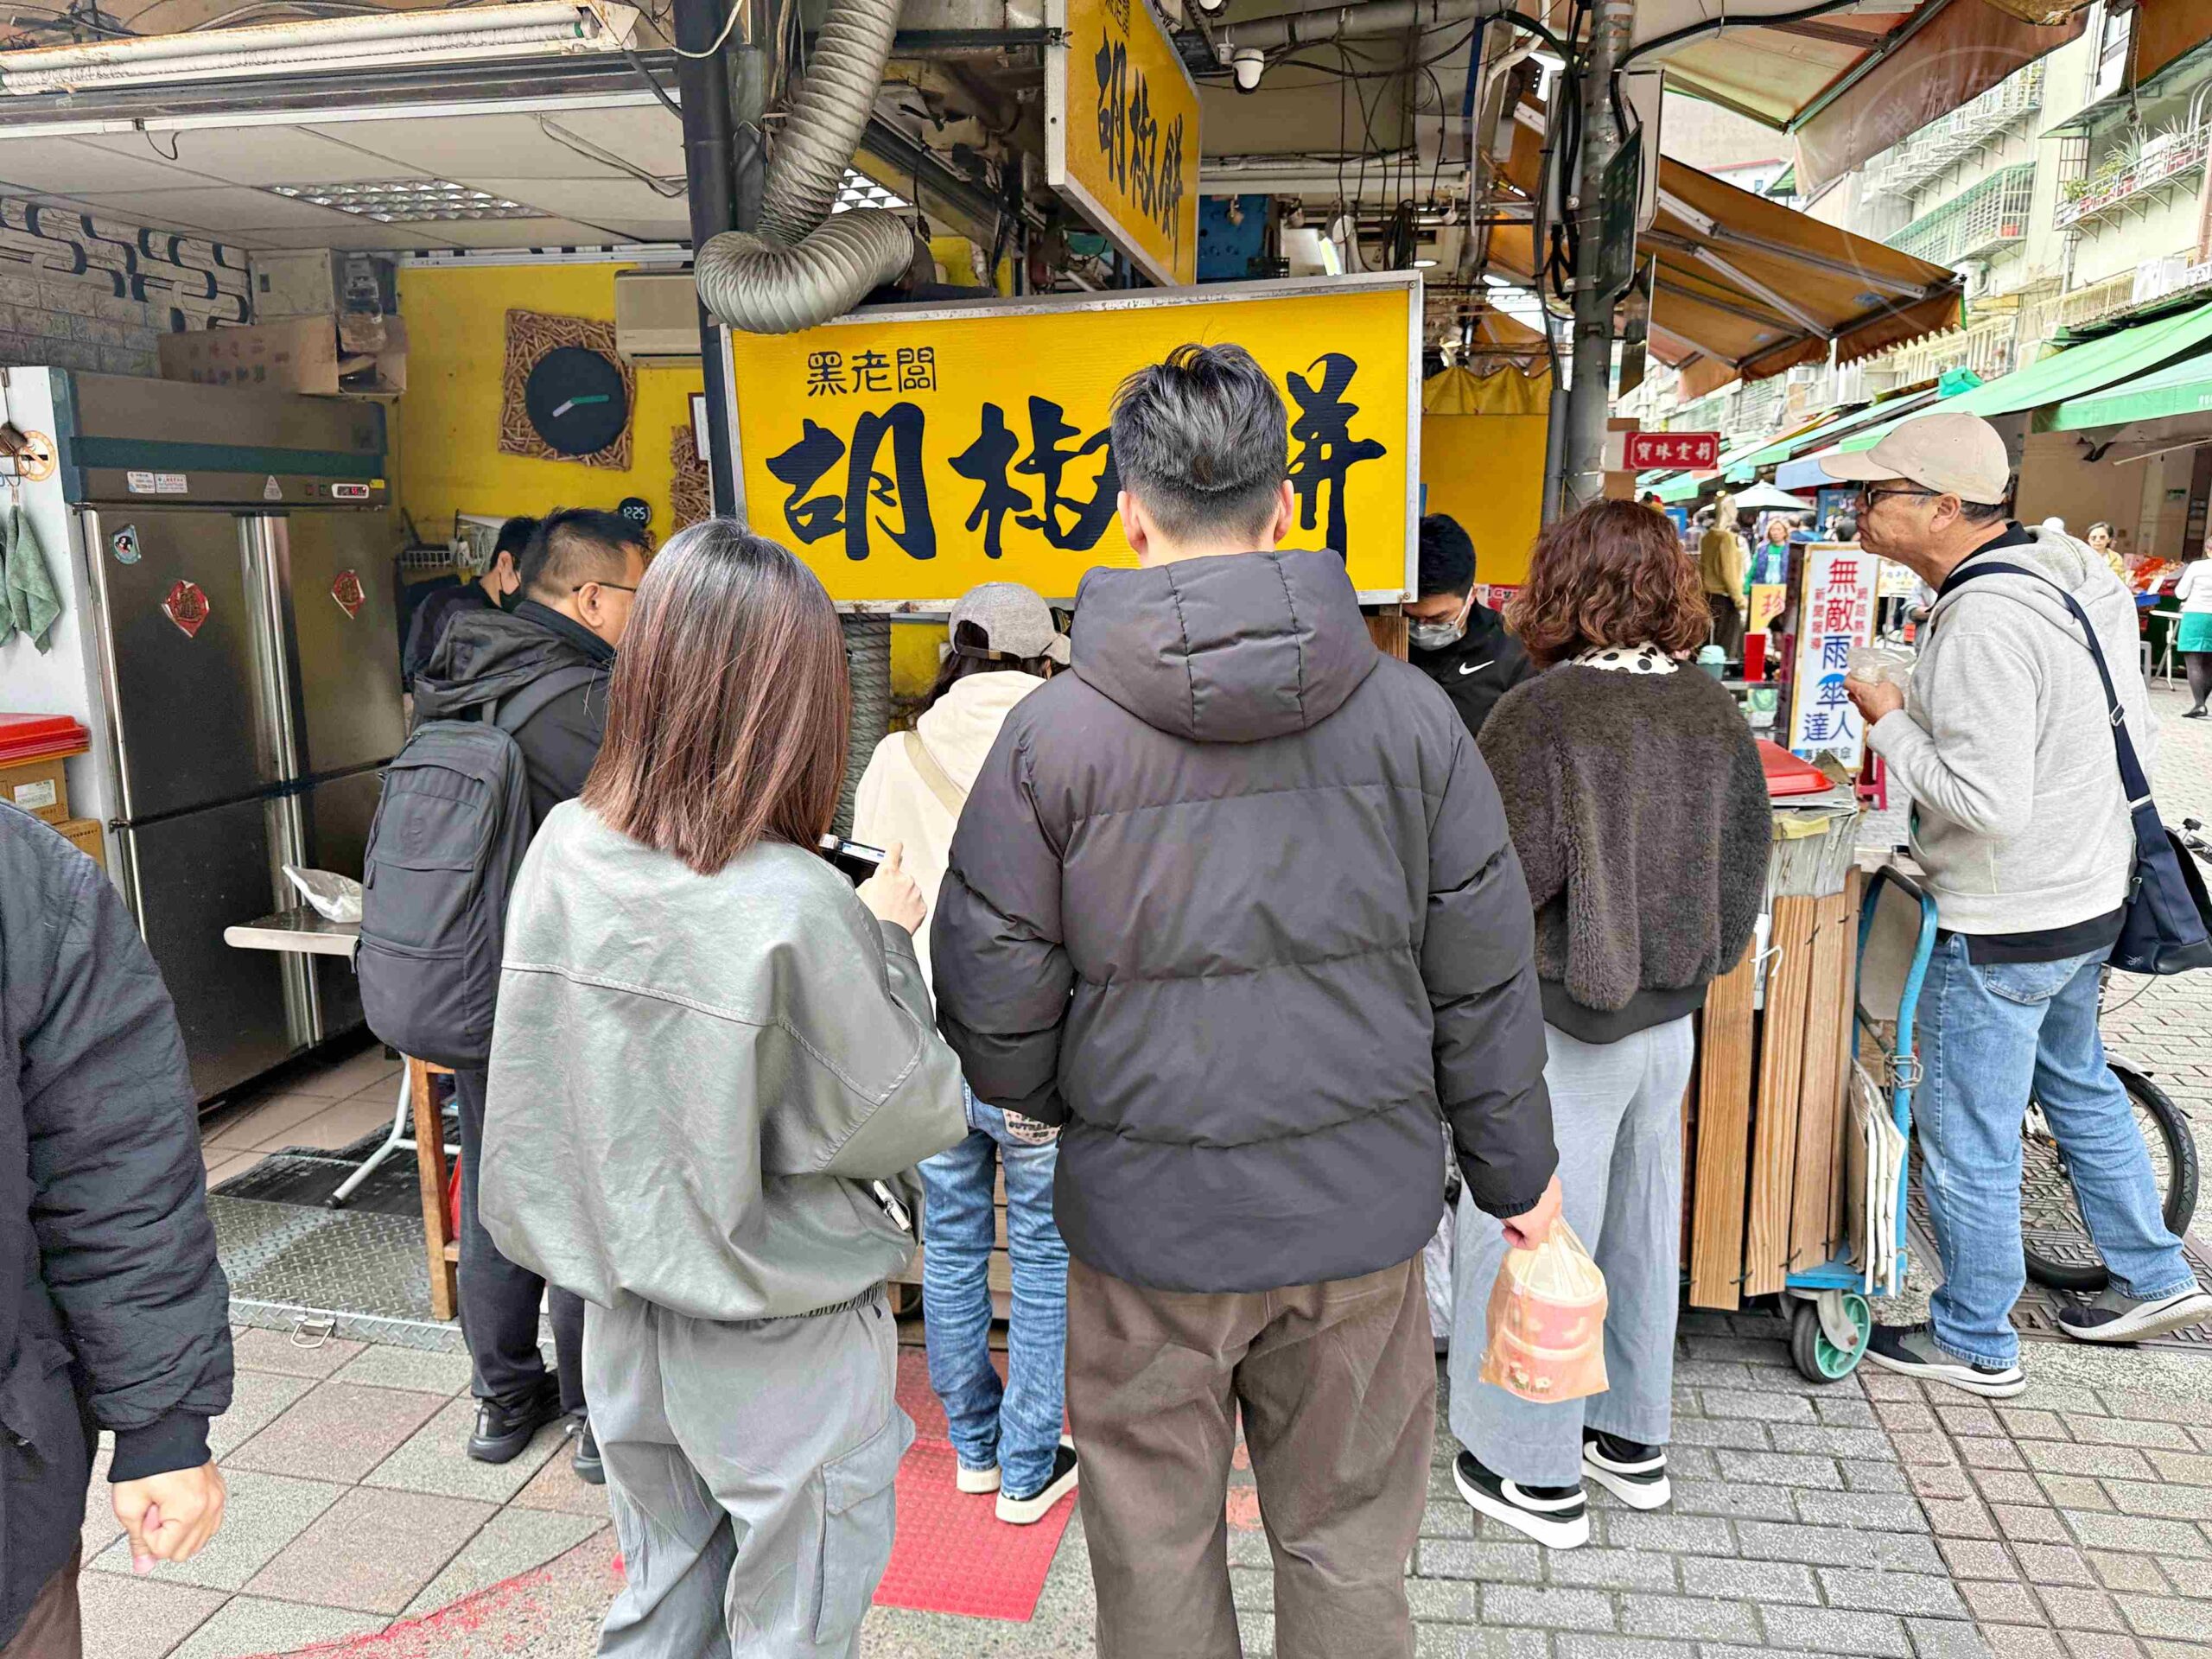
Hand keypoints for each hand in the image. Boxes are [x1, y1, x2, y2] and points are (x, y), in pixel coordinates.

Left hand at [112, 1464, 226, 1572]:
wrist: (162, 1432)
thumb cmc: (145, 1463)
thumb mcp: (129, 1505)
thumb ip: (137, 1541)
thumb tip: (144, 1566)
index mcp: (189, 1510)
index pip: (164, 1551)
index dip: (148, 1535)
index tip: (147, 1512)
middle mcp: (210, 1505)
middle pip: (184, 1551)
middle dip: (164, 1535)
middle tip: (156, 1509)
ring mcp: (218, 1498)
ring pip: (199, 1541)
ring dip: (179, 1530)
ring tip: (167, 1504)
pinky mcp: (219, 1492)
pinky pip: (210, 1524)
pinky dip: (193, 1523)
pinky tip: (179, 1506)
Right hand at [858, 842, 925, 934]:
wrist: (885, 939)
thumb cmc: (871, 918)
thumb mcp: (860, 894)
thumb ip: (871, 882)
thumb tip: (876, 882)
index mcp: (887, 872)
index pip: (893, 851)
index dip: (894, 848)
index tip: (896, 847)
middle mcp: (904, 879)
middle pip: (900, 877)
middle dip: (895, 885)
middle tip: (884, 901)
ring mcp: (915, 892)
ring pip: (909, 891)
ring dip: (903, 898)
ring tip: (891, 912)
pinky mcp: (922, 906)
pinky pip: (916, 904)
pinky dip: (910, 909)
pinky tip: (899, 917)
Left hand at [1502, 1173, 1562, 1250]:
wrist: (1512, 1167)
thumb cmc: (1504, 1191)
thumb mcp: (1499, 1212)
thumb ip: (1508, 1221)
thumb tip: (1511, 1219)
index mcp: (1536, 1226)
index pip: (1532, 1244)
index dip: (1516, 1241)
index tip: (1506, 1231)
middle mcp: (1550, 1214)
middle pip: (1541, 1226)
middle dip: (1527, 1223)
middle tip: (1513, 1215)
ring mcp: (1555, 1197)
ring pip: (1548, 1209)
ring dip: (1536, 1208)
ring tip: (1521, 1199)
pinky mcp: (1555, 1182)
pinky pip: (1549, 1192)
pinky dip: (1541, 1193)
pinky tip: (1527, 1186)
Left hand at [1845, 676, 1903, 725]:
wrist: (1891, 722)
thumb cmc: (1887, 703)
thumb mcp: (1888, 685)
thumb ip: (1882, 682)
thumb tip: (1881, 683)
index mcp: (1859, 690)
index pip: (1846, 682)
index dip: (1848, 677)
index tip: (1852, 675)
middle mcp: (1858, 702)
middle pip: (1850, 694)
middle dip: (1855, 688)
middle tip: (1863, 684)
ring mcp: (1863, 712)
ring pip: (1858, 702)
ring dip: (1863, 698)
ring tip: (1873, 694)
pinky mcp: (1870, 718)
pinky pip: (1866, 710)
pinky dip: (1870, 706)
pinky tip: (1879, 704)